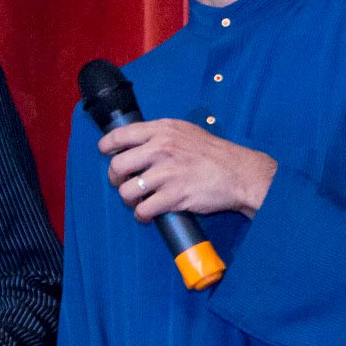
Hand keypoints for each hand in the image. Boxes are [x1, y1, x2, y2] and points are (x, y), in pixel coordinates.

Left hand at [100, 118, 276, 220]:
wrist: (239, 173)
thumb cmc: (214, 154)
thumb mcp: (186, 131)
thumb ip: (161, 134)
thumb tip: (137, 141)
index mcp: (162, 131)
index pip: (120, 135)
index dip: (107, 147)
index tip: (106, 154)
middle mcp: (161, 149)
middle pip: (117, 166)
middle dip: (115, 179)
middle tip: (123, 183)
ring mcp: (167, 173)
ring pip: (127, 191)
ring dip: (128, 199)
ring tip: (137, 200)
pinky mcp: (174, 196)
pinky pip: (143, 209)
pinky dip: (142, 215)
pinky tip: (148, 213)